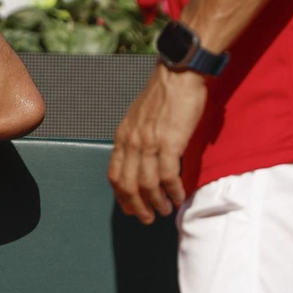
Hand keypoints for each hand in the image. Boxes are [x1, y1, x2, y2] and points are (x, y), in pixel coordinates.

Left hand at [109, 63, 208, 223]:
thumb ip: (138, 138)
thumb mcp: (140, 117)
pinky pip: (168, 176)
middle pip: (127, 185)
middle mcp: (131, 142)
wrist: (178, 74)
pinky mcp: (168, 143)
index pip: (114, 174)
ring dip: (156, 202)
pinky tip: (179, 196)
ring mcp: (148, 143)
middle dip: (136, 207)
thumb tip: (144, 159)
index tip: (129, 208)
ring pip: (147, 185)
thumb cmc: (164, 94)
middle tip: (147, 218)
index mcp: (123, 136)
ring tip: (166, 210)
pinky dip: (173, 191)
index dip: (121, 196)